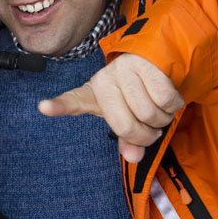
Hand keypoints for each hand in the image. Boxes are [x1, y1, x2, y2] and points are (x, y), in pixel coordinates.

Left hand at [38, 54, 182, 162]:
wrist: (157, 61)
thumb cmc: (136, 94)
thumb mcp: (127, 117)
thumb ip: (129, 140)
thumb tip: (134, 157)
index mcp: (92, 94)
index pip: (73, 101)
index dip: (59, 105)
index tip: (44, 107)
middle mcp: (105, 79)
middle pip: (126, 126)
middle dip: (146, 136)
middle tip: (151, 129)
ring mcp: (124, 69)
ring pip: (150, 114)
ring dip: (162, 121)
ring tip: (159, 111)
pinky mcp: (147, 63)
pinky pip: (166, 100)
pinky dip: (173, 107)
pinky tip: (168, 99)